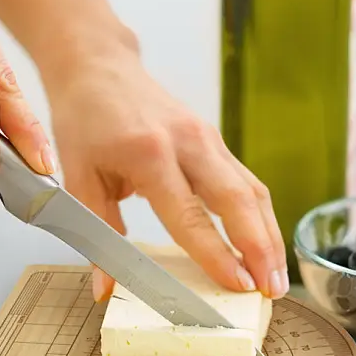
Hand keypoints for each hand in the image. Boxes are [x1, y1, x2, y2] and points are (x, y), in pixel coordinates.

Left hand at [43, 41, 288, 301]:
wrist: (98, 66)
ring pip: (252, 191)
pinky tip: (265, 242)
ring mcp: (208, 139)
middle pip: (238, 200)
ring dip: (269, 235)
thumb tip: (105, 287)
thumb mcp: (78, 177)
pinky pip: (247, 181)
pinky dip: (260, 216)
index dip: (217, 254)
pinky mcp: (216, 140)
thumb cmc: (85, 119)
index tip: (237, 285)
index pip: (190, 215)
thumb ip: (97, 234)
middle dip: (260, 249)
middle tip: (272, 289)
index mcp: (150, 154)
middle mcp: (189, 143)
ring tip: (277, 276)